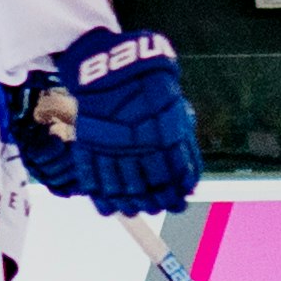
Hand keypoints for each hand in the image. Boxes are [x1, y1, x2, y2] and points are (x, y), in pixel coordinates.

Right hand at [28, 28, 203, 212]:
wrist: (113, 69)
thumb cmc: (150, 88)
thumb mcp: (175, 112)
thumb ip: (183, 147)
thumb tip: (190, 180)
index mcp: (165, 136)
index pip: (174, 178)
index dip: (176, 196)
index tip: (179, 204)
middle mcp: (139, 145)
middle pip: (149, 189)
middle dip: (155, 204)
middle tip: (158, 207)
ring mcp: (112, 147)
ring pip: (122, 190)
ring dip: (131, 206)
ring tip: (136, 210)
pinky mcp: (90, 146)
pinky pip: (95, 180)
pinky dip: (102, 199)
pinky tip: (110, 209)